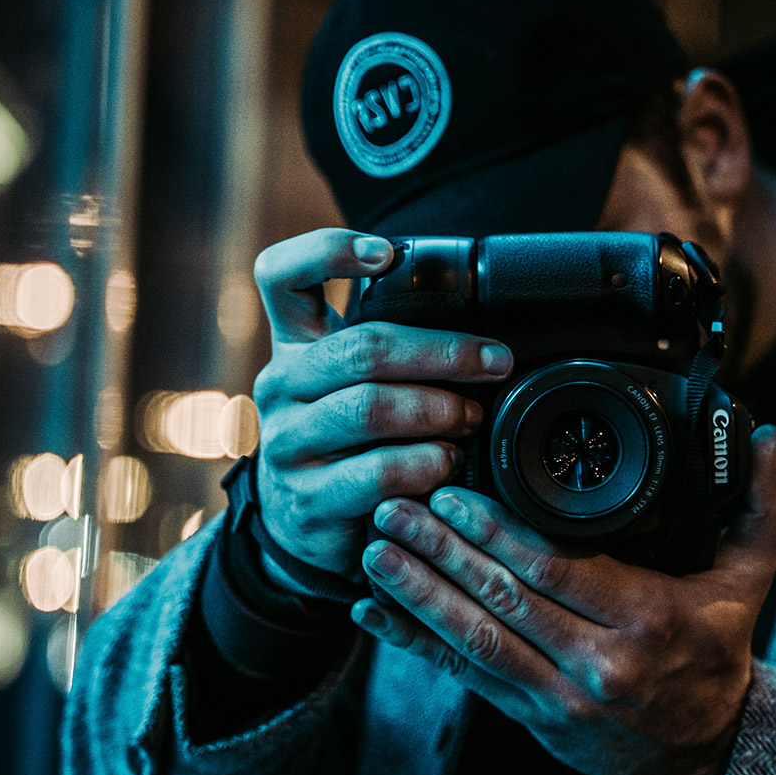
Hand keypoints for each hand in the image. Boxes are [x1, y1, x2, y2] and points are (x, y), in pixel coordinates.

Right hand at [250, 228, 514, 584]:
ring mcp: (287, 443)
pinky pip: (376, 472)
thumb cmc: (352, 438)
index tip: (387, 254)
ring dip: (439, 410)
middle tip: (494, 362)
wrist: (308, 524)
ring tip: (473, 419)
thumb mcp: (357, 384)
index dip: (328, 250)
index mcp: (294, 344)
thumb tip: (481, 331)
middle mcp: (280, 386)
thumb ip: (394, 351)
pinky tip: (447, 463)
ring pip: (368, 408)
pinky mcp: (307, 498)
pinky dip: (426, 464)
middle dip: (443, 352)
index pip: (281, 275)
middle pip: (359, 348)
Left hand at [351, 426, 775, 774]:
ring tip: (375, 549)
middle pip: (507, 599)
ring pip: (477, 640)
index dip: (499, 531)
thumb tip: (771, 437)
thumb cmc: (718, 654)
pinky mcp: (532, 718)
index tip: (455, 492)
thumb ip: (764, 506)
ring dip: (419, 593)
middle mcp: (600, 664)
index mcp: (649, 620)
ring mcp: (561, 698)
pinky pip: (466, 676)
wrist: (704, 753)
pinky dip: (415, 643)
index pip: (559, 568)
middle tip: (396, 505)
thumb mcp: (751, 580)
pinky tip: (375, 613)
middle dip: (443, 551)